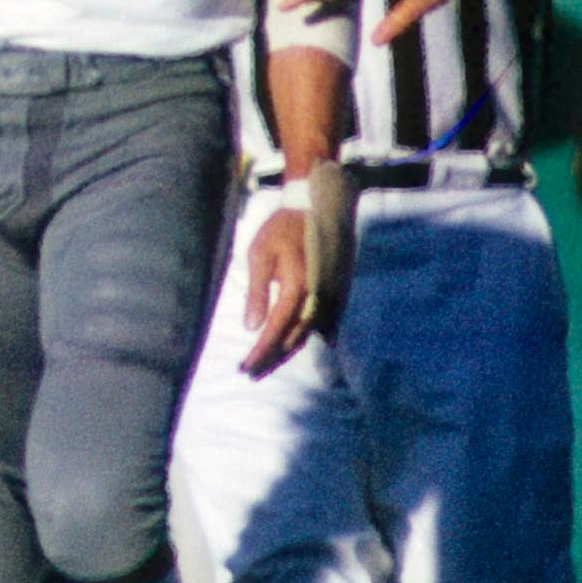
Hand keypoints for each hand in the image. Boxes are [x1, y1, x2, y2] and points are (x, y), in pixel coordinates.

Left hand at [238, 208, 319, 375]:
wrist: (320, 208)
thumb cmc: (284, 227)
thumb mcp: (260, 253)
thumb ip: (257, 291)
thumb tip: (252, 327)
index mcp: (298, 287)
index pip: (276, 330)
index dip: (260, 352)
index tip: (244, 368)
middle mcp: (318, 298)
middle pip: (293, 340)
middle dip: (271, 359)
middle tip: (250, 373)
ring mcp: (332, 299)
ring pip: (307, 335)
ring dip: (285, 352)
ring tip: (265, 365)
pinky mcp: (337, 296)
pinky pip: (320, 326)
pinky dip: (302, 338)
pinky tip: (288, 349)